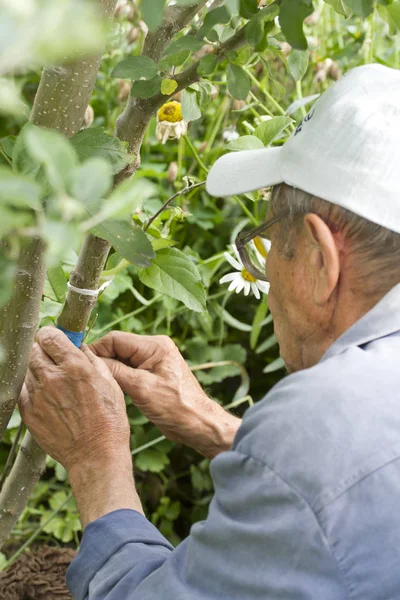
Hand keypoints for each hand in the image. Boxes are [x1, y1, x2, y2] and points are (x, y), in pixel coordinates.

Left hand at [19, 327, 130, 474]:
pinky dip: (32, 389)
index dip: (52, 335)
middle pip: (34, 350)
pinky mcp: (28, 412)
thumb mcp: (110, 383)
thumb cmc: (109, 420)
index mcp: (74, 366)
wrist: (95, 455)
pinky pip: (23, 390)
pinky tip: (48, 398)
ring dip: (38, 370)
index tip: (56, 341)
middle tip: (55, 361)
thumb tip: (80, 345)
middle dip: (44, 351)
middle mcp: (52, 377)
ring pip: (27, 369)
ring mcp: (37, 395)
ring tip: (54, 384)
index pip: (48, 335)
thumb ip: (91, 359)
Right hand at [90, 331, 240, 457]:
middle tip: (85, 378)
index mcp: (155, 345)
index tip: (80, 365)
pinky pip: (128, 370)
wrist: (199, 424)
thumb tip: (90, 360)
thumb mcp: (141, 389)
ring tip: (96, 385)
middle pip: (117, 347)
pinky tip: (110, 390)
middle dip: (102, 361)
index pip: (115, 339)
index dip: (96, 350)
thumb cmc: (176, 407)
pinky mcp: (152, 374)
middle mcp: (154, 348)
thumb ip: (115, 371)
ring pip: (121, 360)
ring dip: (109, 371)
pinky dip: (118, 378)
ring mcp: (153, 361)